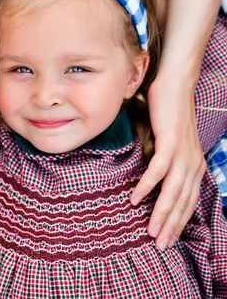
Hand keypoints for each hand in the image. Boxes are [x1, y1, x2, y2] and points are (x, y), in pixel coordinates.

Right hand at [130, 76, 205, 250]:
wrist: (175, 85)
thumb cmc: (170, 113)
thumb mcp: (171, 143)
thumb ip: (166, 161)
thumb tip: (152, 178)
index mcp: (195, 166)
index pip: (189, 202)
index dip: (179, 223)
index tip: (168, 240)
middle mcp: (193, 163)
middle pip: (183, 202)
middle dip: (172, 226)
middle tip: (160, 245)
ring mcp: (183, 154)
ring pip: (173, 191)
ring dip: (161, 213)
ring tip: (150, 230)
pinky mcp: (170, 143)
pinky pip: (158, 170)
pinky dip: (148, 186)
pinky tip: (137, 198)